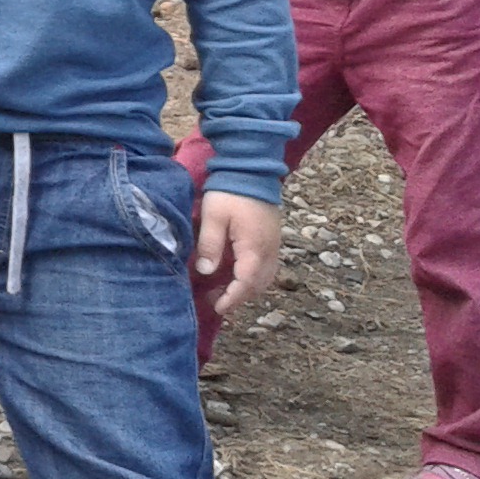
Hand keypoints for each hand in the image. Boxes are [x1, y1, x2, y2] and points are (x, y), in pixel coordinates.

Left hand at [195, 190, 280, 317]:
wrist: (251, 169)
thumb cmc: (229, 192)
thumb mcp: (213, 217)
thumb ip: (209, 245)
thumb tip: (205, 272)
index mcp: (255, 248)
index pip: (245, 283)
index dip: (232, 299)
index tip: (218, 308)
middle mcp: (269, 250)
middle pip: (259, 284)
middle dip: (240, 297)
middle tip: (216, 300)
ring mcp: (274, 244)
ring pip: (265, 276)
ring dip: (248, 287)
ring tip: (224, 289)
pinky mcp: (273, 237)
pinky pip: (267, 265)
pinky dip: (254, 275)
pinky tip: (237, 272)